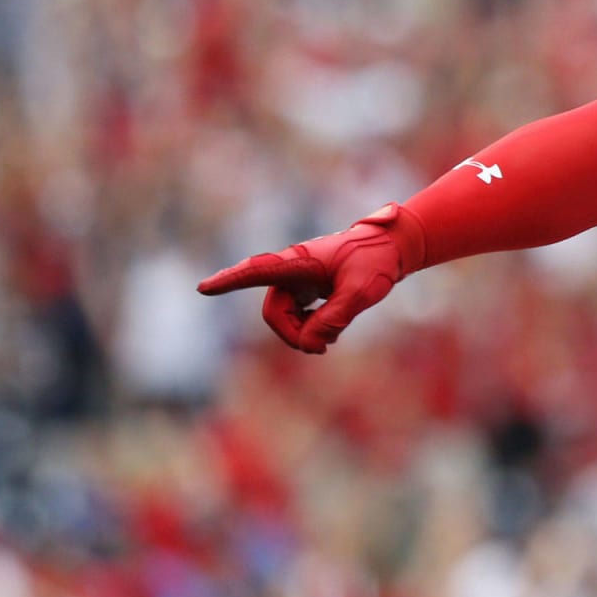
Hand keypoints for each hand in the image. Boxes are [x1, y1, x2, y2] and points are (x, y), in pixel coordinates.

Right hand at [197, 204, 424, 353]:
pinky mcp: (308, 288)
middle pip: (274, 312)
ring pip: (284, 318)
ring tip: (331, 339)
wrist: (392, 247)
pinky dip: (310, 329)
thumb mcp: (360, 292)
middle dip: (293, 335)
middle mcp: (292, 270)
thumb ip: (334, 319)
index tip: (203, 288)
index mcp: (298, 262)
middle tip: (321, 349)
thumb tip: (309, 346)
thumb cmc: (375, 261)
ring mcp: (299, 279)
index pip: (256, 272)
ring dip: (304, 334)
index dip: (229, 281)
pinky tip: (330, 333)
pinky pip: (297, 317)